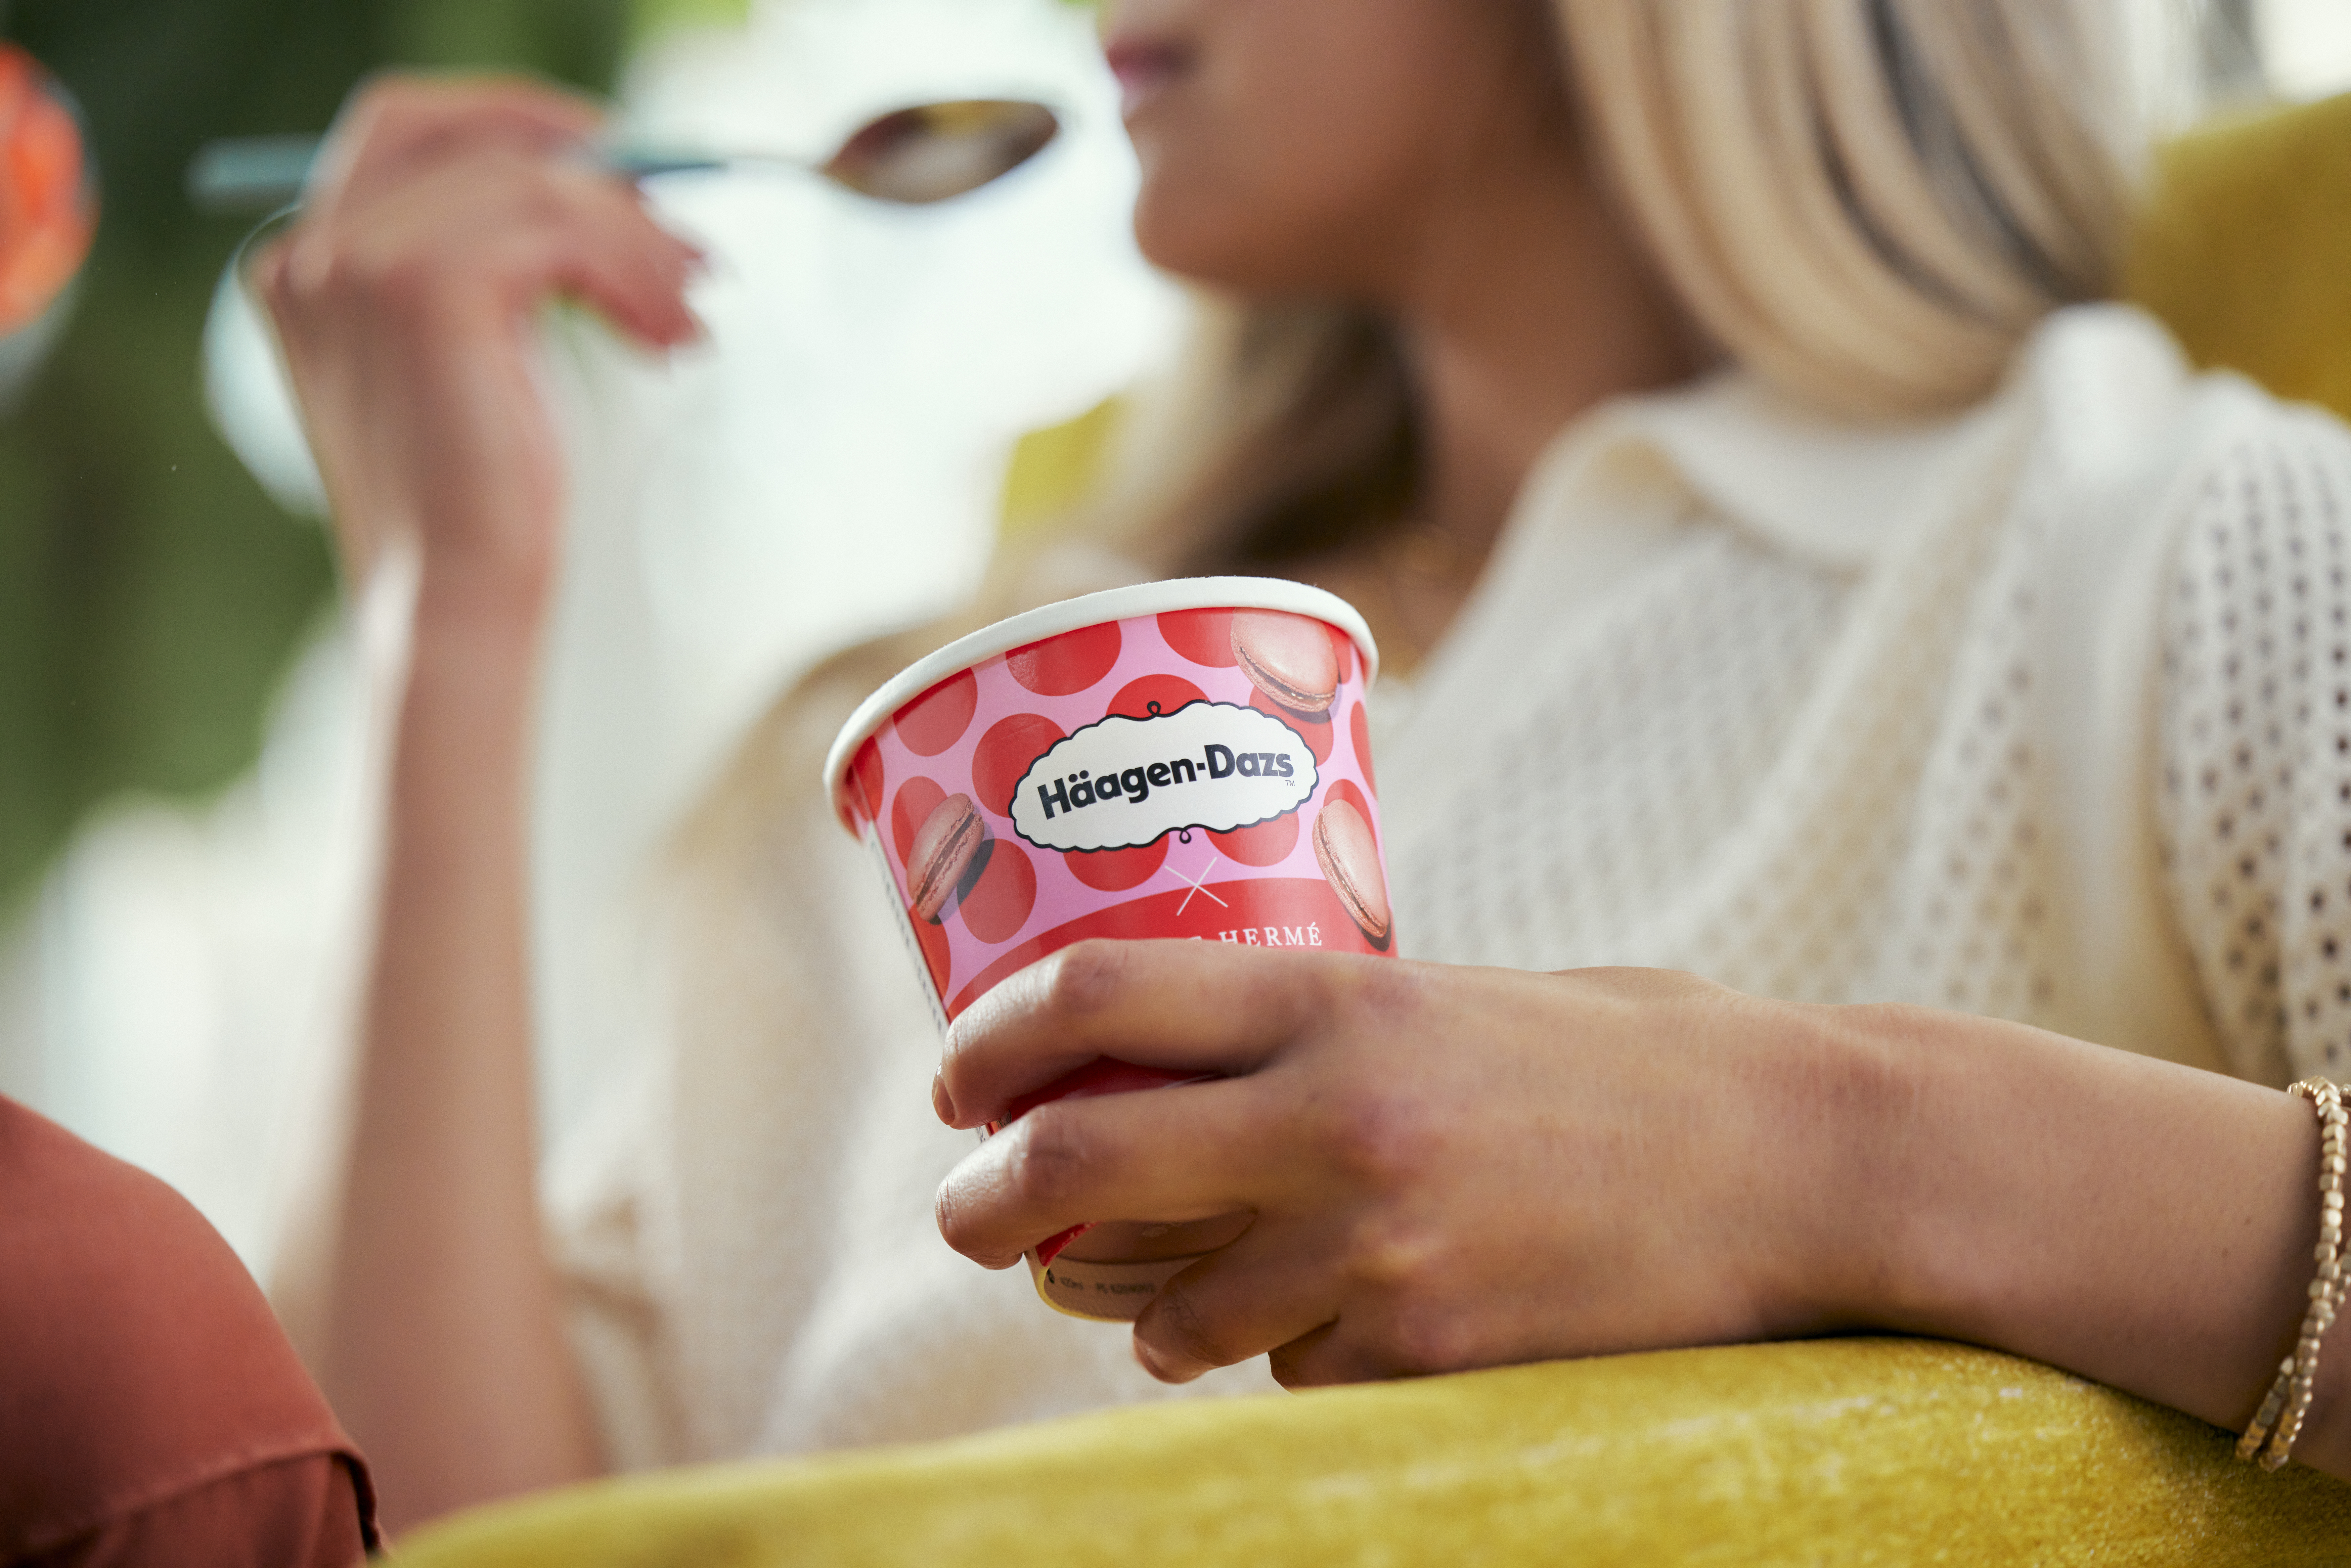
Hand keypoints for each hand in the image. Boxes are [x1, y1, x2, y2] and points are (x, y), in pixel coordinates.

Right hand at [253, 76, 703, 616]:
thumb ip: (501, 262)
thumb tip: (611, 188)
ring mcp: (360, 263)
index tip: (621, 166)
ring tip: (690, 318)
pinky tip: (671, 338)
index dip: (519, 122)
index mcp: (305, 265)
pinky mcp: (427, 286)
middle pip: (472, 135)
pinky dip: (636, 275)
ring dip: (639, 244)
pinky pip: (563, 230)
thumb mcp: (480, 356)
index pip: (408, 125)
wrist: (455, 597)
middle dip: (594, 170)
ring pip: (537, 187)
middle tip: (685, 243)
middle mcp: (312, 252)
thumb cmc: (478, 500)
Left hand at [933, 940, 1879, 1387]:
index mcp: (1346, 998)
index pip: (1102, 994)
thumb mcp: (1459, 998)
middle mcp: (1341, 1119)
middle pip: (1084, 1154)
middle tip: (965, 1213)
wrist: (1795, 1161)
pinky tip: (1326, 1323)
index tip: (957, 1076)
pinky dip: (1280, 1356)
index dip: (995, 1034)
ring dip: (1133, 1310)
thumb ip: (1325, 1026)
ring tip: (1139, 1296)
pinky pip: (1291, 1373)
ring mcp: (1380, 1248)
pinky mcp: (1428, 1353)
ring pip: (1173, 1308)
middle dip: (989, 1196)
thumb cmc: (1625, 1059)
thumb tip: (1182, 1069)